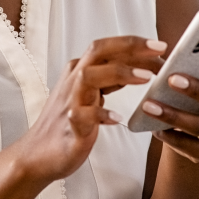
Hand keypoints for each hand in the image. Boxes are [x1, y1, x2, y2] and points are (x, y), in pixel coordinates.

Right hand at [12, 36, 166, 181]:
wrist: (39, 154)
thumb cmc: (69, 122)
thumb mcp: (93, 94)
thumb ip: (111, 79)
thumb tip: (142, 66)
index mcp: (80, 70)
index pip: (107, 47)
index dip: (134, 43)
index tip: (160, 45)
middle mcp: (74, 80)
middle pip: (98, 51)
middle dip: (130, 47)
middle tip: (160, 50)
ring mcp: (70, 101)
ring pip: (90, 76)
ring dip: (119, 73)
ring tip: (146, 77)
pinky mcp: (70, 125)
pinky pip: (83, 115)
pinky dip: (101, 113)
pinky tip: (119, 118)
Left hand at [143, 50, 198, 163]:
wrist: (188, 134)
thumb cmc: (190, 98)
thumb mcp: (193, 81)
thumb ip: (189, 68)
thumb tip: (164, 56)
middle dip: (196, 89)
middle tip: (172, 79)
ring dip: (174, 115)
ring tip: (150, 106)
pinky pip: (193, 147)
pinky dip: (172, 137)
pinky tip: (156, 129)